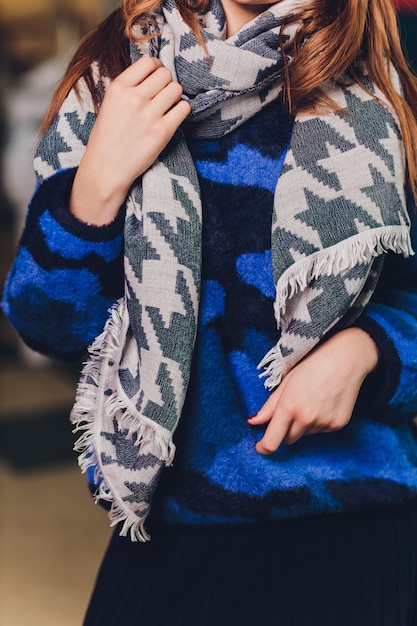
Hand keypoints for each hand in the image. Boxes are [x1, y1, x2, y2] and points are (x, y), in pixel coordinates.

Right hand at [70, 57, 190, 224]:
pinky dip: (181, 111)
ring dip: (174, 97)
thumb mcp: (110, 103)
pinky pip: (184, 108)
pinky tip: (172, 118)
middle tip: (161, 96)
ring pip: (176, 89)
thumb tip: (154, 72)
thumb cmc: (107, 138)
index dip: (157, 68)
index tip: (156, 77)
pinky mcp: (163, 132)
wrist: (105, 169)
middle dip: (166, 83)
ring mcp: (149, 115)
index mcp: (118, 87)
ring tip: (166, 108)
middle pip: (165, 74)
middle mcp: (134, 98)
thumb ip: (129, 87)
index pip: (149, 62)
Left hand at [248, 328, 379, 454]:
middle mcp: (306, 419)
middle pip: (288, 440)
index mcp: (289, 407)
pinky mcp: (338, 425)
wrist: (346, 358)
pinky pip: (321, 431)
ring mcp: (324, 423)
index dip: (263, 448)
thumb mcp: (286, 382)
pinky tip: (323, 404)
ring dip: (302, 425)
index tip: (260, 447)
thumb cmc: (313, 365)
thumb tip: (253, 421)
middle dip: (284, 431)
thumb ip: (269, 406)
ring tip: (311, 401)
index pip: (272, 442)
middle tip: (289, 411)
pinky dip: (318, 422)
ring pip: (305, 434)